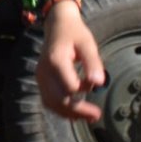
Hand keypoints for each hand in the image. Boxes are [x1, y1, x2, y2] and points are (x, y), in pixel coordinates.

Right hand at [34, 2, 105, 121]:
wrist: (57, 24)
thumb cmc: (75, 33)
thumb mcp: (87, 44)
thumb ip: (93, 63)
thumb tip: (99, 83)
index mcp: (56, 61)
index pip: (70, 88)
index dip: (85, 93)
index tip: (98, 92)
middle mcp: (44, 71)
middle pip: (58, 99)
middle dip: (77, 111)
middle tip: (96, 116)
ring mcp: (40, 76)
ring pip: (51, 103)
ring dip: (69, 113)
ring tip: (87, 117)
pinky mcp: (41, 80)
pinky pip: (48, 99)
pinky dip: (60, 108)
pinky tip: (74, 111)